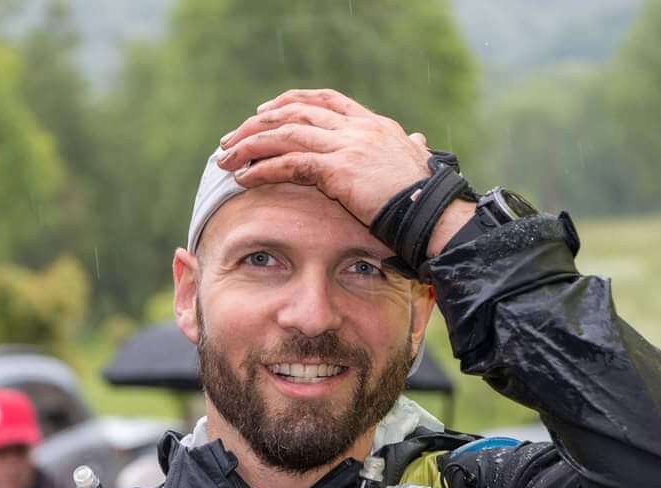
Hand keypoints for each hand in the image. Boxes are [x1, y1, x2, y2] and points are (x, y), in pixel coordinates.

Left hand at [216, 88, 432, 225]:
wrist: (435, 213)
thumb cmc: (428, 197)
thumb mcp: (418, 162)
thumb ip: (412, 147)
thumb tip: (419, 140)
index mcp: (373, 124)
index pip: (324, 99)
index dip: (289, 101)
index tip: (264, 110)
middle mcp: (357, 129)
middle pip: (295, 112)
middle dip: (256, 124)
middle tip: (230, 141)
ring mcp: (347, 147)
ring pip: (285, 134)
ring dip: (250, 146)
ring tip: (225, 161)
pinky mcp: (339, 170)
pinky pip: (290, 164)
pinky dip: (262, 169)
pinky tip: (244, 178)